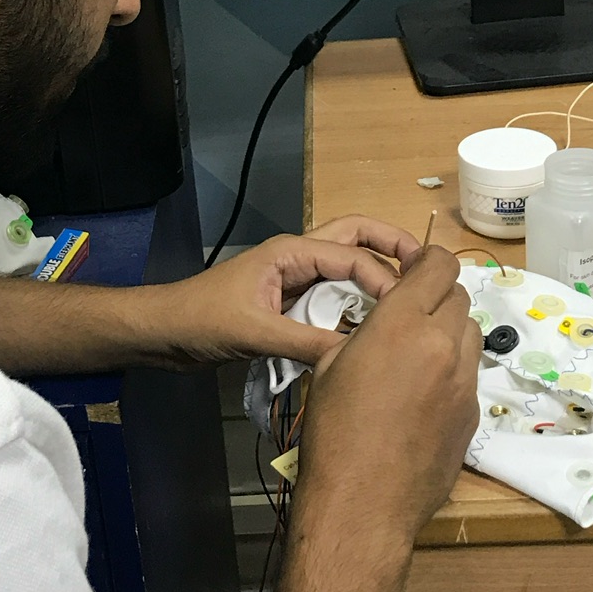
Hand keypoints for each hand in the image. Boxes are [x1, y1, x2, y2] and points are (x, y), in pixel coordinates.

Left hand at [152, 216, 420, 368]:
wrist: (164, 333)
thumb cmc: (200, 322)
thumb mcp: (253, 332)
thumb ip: (302, 341)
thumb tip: (354, 355)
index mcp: (291, 252)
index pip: (352, 256)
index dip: (384, 280)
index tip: (404, 311)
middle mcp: (298, 257)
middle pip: (357, 236)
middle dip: (393, 246)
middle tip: (428, 271)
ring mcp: (295, 278)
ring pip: (347, 263)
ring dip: (377, 273)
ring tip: (410, 299)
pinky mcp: (290, 301)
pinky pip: (334, 294)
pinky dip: (357, 303)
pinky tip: (374, 328)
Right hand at [293, 245, 480, 546]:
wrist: (363, 503)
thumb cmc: (332, 432)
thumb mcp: (330, 366)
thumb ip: (367, 333)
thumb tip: (384, 327)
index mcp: (403, 324)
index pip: (438, 265)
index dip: (426, 262)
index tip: (412, 272)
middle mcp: (444, 345)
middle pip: (458, 297)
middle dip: (436, 298)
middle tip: (409, 317)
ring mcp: (465, 382)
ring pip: (471, 334)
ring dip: (449, 332)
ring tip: (419, 355)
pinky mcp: (474, 415)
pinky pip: (470, 375)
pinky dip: (453, 372)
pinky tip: (424, 396)